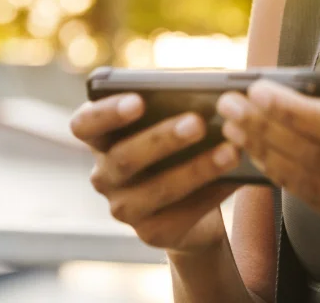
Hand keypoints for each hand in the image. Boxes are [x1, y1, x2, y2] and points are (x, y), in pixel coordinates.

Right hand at [70, 94, 241, 256]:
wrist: (191, 199)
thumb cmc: (179, 142)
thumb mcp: (172, 118)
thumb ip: (178, 102)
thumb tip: (208, 88)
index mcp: (101, 137)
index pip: (84, 123)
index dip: (107, 112)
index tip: (138, 100)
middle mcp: (104, 174)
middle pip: (124, 158)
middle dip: (163, 139)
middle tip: (198, 122)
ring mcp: (123, 207)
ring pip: (156, 190)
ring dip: (196, 169)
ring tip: (230, 151)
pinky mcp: (151, 232)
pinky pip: (181, 214)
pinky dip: (211, 193)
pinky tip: (234, 177)